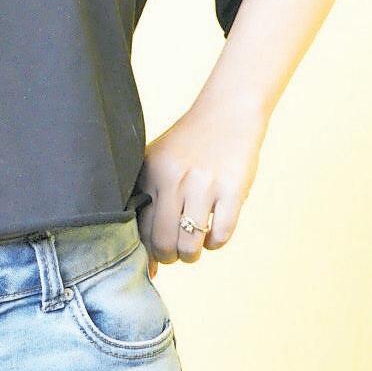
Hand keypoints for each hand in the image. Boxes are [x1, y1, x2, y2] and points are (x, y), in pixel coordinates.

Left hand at [133, 95, 268, 277]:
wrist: (228, 112)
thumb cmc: (190, 145)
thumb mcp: (159, 161)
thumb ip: (148, 198)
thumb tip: (148, 256)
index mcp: (151, 171)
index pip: (139, 227)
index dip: (147, 249)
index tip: (155, 253)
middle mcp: (174, 178)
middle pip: (162, 242)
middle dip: (169, 257)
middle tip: (175, 253)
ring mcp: (204, 184)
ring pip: (190, 245)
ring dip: (192, 255)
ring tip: (194, 245)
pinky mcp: (232, 189)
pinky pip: (220, 236)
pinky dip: (215, 243)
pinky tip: (213, 232)